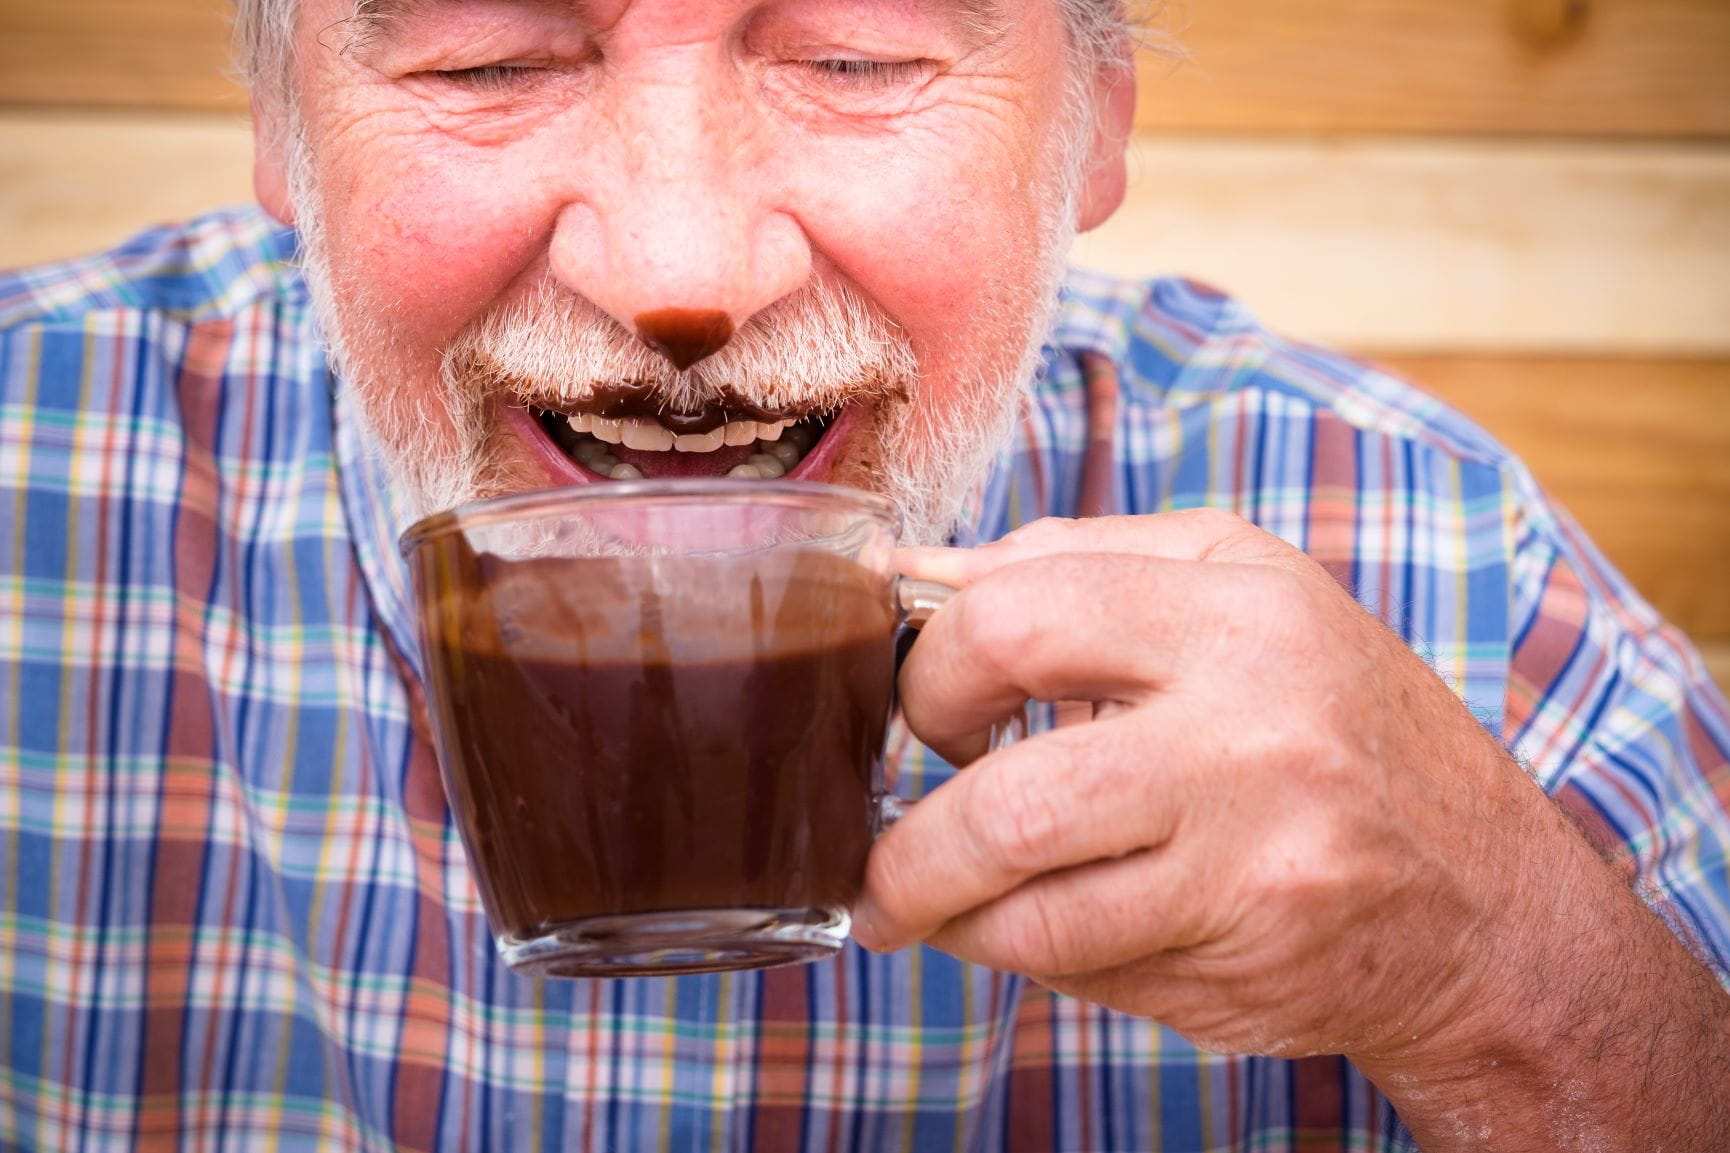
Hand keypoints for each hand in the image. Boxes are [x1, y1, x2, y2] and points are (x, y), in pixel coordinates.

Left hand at [857, 510, 1559, 1059]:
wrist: (1486, 899)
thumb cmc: (1335, 723)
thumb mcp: (1239, 591)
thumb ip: (1076, 564)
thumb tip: (916, 578)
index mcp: (1240, 612)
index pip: (1018, 616)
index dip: (931, 668)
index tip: (921, 709)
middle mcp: (1256, 733)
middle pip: (1012, 799)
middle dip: (910, 842)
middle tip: (885, 844)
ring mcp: (1258, 859)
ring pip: (1030, 909)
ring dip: (938, 915)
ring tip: (910, 905)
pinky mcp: (1249, 957)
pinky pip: (1077, 965)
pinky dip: (1013, 951)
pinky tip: (1012, 928)